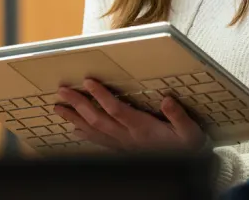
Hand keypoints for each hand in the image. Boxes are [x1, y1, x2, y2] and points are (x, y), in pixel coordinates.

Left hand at [53, 78, 204, 151]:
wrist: (186, 167)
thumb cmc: (187, 147)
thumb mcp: (190, 133)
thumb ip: (178, 117)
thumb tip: (167, 100)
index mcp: (142, 129)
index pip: (116, 110)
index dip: (101, 96)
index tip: (88, 82)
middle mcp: (128, 137)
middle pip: (98, 119)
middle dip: (78, 105)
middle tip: (62, 92)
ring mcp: (123, 145)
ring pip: (94, 131)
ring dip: (75, 119)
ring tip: (59, 108)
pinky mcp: (122, 150)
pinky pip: (99, 142)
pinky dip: (84, 134)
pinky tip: (75, 129)